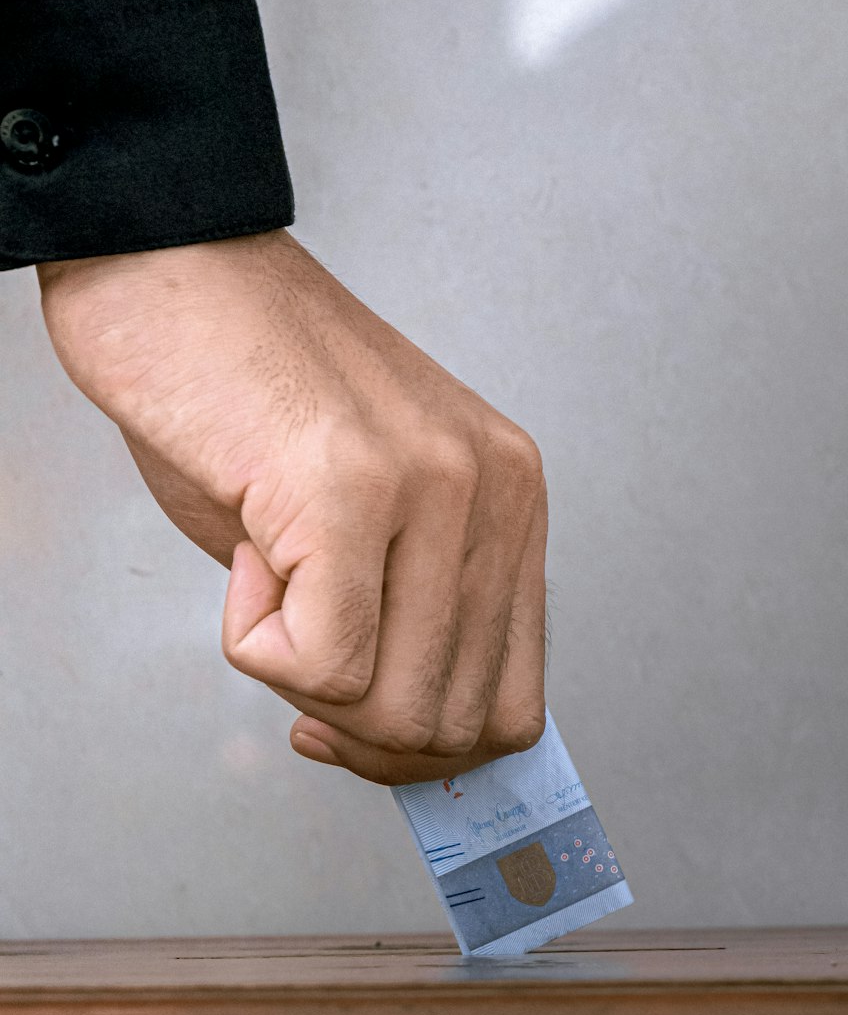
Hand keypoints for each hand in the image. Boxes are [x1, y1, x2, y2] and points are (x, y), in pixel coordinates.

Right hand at [36, 230, 547, 784]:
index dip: (422, 748)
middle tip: (291, 652)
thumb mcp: (368, 520)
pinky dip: (255, 643)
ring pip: (390, 707)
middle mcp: (493, 495)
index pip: (512, 702)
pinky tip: (246, 551)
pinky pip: (319, 665)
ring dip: (300, 678)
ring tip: (266, 572)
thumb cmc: (248, 390)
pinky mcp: (349, 492)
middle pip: (452, 724)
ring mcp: (432, 489)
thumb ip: (408, 617)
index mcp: (510, 504)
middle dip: (354, 729)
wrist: (168, 266)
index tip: (351, 730)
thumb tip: (401, 730)